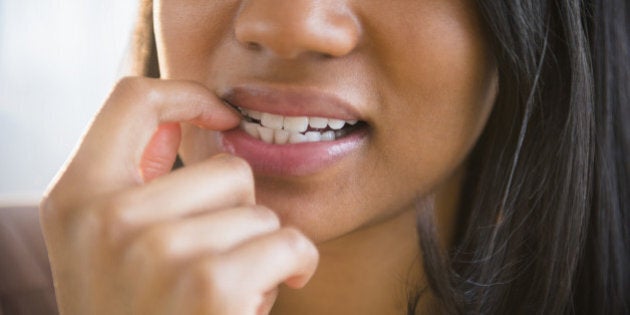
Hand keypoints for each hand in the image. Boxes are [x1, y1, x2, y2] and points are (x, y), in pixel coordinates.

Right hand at [40, 77, 318, 314]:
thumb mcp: (107, 249)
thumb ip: (137, 183)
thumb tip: (196, 125)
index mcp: (76, 198)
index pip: (133, 99)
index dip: (188, 95)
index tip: (222, 116)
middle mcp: (108, 217)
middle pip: (226, 168)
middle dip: (238, 214)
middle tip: (210, 264)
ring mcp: (157, 250)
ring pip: (259, 210)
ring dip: (258, 250)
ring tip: (223, 292)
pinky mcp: (210, 284)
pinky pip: (287, 242)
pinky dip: (294, 267)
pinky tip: (262, 298)